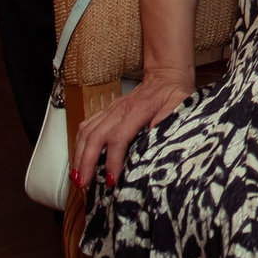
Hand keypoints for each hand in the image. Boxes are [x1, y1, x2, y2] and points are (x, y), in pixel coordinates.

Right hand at [71, 68, 193, 189]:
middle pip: (95, 137)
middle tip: (83, 182)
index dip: (113, 159)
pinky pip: (86, 126)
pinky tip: (78, 157)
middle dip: (86, 162)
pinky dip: (79, 143)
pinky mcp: (106, 111)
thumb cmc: (173, 90)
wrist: (164, 75)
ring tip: (76, 176)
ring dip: (79, 155)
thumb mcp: (181, 100)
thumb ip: (170, 114)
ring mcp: (110, 110)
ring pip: (86, 132)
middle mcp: (119, 110)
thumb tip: (156, 130)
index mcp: (137, 110)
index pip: (118, 138)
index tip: (111, 178)